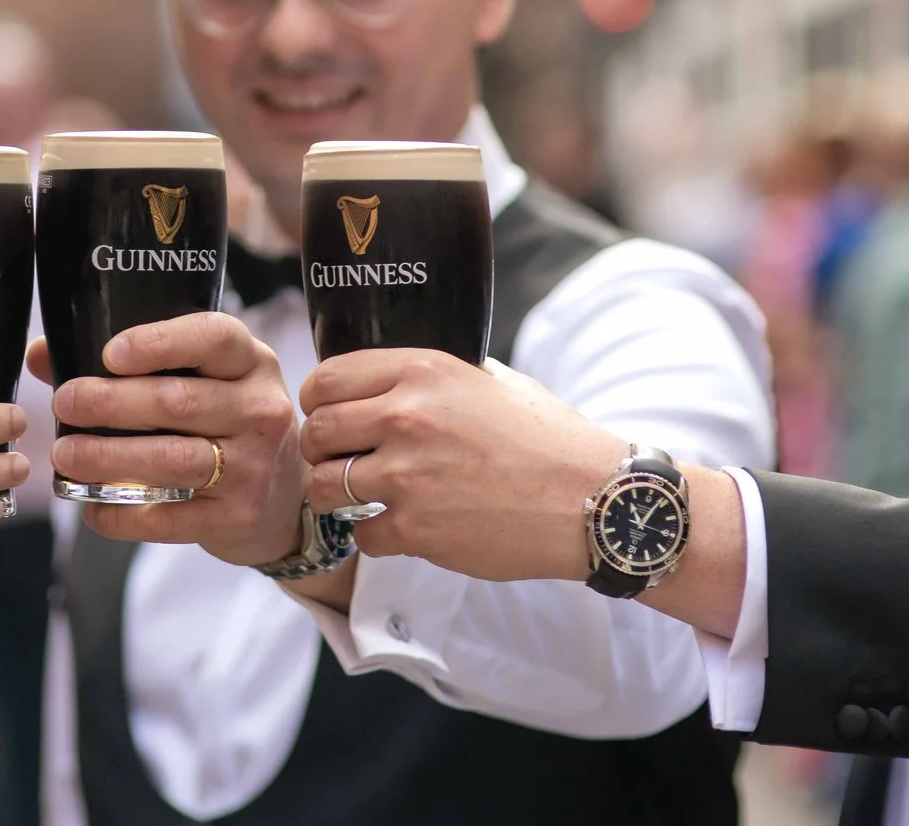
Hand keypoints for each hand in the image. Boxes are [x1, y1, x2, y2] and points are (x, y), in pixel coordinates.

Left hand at [28, 313, 305, 567]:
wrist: (285, 501)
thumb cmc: (226, 424)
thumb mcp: (203, 380)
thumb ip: (130, 363)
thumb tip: (43, 352)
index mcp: (251, 362)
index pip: (214, 338)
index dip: (159, 343)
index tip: (109, 353)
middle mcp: (260, 410)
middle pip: (179, 401)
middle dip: (111, 402)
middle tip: (63, 403)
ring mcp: (254, 467)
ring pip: (172, 459)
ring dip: (109, 458)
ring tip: (63, 456)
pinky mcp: (237, 516)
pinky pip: (172, 518)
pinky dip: (124, 515)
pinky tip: (91, 508)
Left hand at [298, 352, 628, 582]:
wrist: (593, 500)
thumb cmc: (549, 440)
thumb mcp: (491, 381)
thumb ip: (435, 378)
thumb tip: (394, 379)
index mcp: (421, 370)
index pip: (326, 378)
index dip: (320, 402)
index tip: (331, 417)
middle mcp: (406, 416)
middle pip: (315, 432)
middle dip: (322, 451)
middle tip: (343, 461)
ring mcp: (407, 475)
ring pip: (323, 487)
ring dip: (337, 496)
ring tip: (365, 497)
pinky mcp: (417, 528)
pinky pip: (362, 535)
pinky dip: (377, 537)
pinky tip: (404, 528)